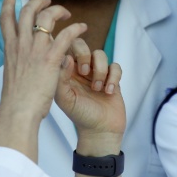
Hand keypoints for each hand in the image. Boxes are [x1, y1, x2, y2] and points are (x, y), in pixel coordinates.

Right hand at [0, 0, 87, 160]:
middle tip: (47, 1)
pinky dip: (75, 28)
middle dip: (38, 1)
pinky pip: (66, 35)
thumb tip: (24, 59)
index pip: (5, 20)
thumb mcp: (12, 75)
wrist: (18, 111)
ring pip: (46, 17)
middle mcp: (20, 45)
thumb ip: (18, 62)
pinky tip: (82, 27)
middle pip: (27, 11)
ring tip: (67, 13)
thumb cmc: (16, 100)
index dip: (7, 4)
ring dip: (58, 10)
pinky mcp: (50, 58)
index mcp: (10, 49)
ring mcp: (35, 50)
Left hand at [55, 37, 124, 155]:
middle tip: (84, 72)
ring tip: (98, 88)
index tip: (75, 68)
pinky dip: (113, 77)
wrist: (100, 131)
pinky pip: (115, 66)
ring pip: (100, 54)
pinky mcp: (112, 78)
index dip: (70, 52)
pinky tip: (108, 91)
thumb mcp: (65, 99)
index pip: (65, 48)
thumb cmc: (80, 116)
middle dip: (85, 55)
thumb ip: (61, 78)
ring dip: (100, 70)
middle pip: (82, 45)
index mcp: (66, 72)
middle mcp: (80, 69)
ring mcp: (97, 72)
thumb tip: (66, 57)